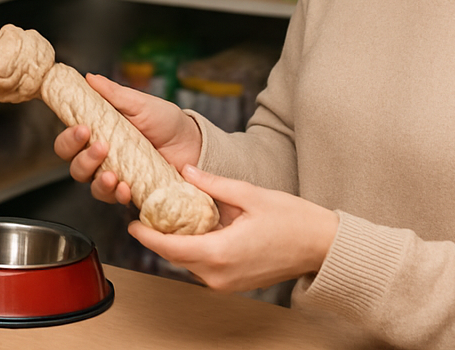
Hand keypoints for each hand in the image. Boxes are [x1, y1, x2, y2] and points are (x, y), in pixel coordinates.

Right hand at [53, 73, 203, 205]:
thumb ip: (114, 94)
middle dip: (81, 158)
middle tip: (100, 147)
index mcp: (100, 132)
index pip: (70, 139)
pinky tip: (125, 188)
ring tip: (112, 174)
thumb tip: (90, 78)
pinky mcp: (130, 191)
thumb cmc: (166, 122)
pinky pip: (114, 198)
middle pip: (74, 164)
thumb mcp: (141, 104)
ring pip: (90, 184)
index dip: (69, 137)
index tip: (82, 128)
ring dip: (97, 180)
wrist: (194, 145)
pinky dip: (116, 194)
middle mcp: (102, 156)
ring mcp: (115, 174)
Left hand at [129, 165, 338, 292]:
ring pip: (188, 264)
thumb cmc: (292, 220)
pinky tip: (193, 229)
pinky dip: (194, 250)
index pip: (170, 249)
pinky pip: (204, 267)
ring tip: (166, 217)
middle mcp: (219, 275)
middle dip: (158, 237)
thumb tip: (184, 171)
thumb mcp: (250, 194)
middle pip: (175, 257)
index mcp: (221, 253)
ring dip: (176, 244)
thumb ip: (213, 184)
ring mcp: (227, 283)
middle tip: (146, 212)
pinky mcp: (233, 284)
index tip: (132, 221)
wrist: (322, 246)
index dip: (147, 236)